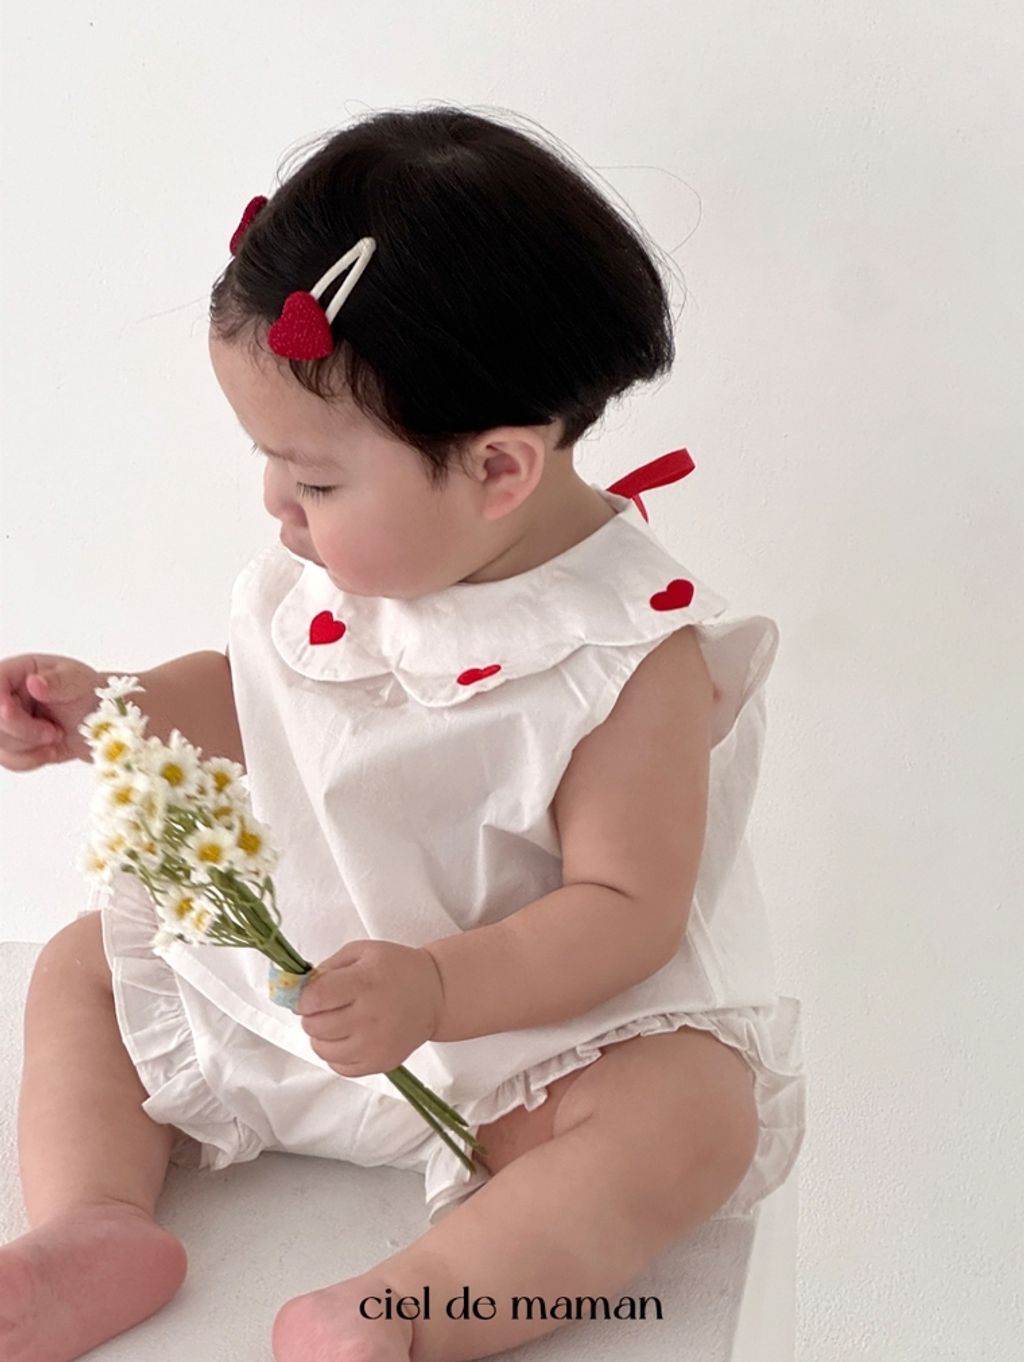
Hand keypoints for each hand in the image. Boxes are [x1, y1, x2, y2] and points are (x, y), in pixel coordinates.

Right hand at [0, 654, 100, 771]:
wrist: (103, 723)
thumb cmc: (89, 695)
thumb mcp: (78, 682)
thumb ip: (57, 682)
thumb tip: (34, 682)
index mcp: (15, 672)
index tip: (12, 712)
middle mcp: (4, 696)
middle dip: (22, 732)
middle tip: (54, 731)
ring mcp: (4, 722)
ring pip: (0, 744)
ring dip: (31, 747)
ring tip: (56, 734)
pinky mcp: (10, 745)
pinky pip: (8, 760)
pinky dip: (32, 759)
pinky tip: (50, 750)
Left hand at [296, 938, 444, 1076]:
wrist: (435, 994)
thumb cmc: (397, 968)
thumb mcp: (363, 952)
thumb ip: (328, 967)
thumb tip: (299, 990)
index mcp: (364, 983)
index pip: (315, 998)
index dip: (302, 998)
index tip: (307, 996)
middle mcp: (369, 1016)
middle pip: (315, 1025)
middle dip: (311, 1016)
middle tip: (324, 1008)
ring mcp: (375, 1044)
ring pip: (323, 1049)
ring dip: (321, 1036)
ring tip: (335, 1023)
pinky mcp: (380, 1063)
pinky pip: (339, 1067)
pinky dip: (335, 1054)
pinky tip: (347, 1038)